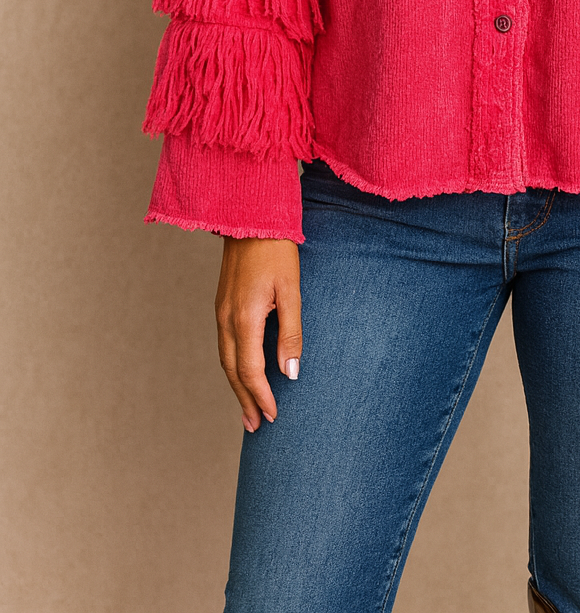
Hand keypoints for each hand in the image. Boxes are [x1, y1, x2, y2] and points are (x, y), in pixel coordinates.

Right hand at [215, 237, 301, 431]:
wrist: (250, 219)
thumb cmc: (276, 251)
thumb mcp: (291, 290)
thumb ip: (291, 333)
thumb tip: (290, 373)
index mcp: (244, 318)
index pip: (251, 370)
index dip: (261, 396)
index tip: (273, 416)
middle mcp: (226, 320)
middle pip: (233, 372)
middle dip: (244, 401)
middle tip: (254, 428)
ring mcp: (220, 313)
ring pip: (225, 361)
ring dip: (236, 387)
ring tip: (247, 410)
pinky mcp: (222, 306)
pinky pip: (224, 346)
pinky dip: (232, 367)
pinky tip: (241, 374)